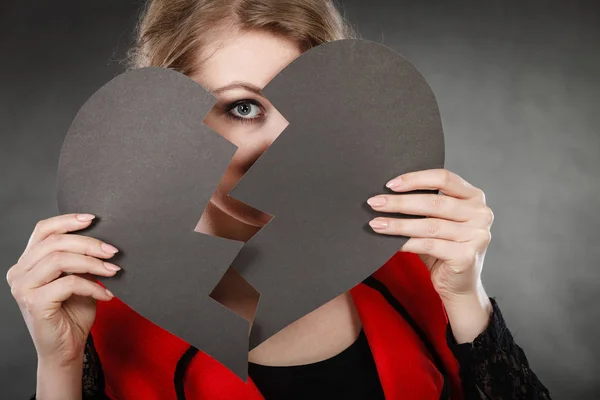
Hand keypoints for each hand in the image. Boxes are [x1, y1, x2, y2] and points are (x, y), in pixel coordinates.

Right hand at [6, 214, 119, 366]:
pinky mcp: (34, 303)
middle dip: (89, 243)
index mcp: (27, 262)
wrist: (67, 350)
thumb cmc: (73, 313)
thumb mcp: (79, 279)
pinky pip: (68, 283)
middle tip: (113, 251)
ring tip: (113, 270)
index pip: (43, 230)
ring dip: (92, 263)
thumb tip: (103, 240)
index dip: (68, 220)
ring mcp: (23, 288)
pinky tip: (107, 295)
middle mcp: (19, 272)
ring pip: (60, 259)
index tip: (94, 219)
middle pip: (55, 242)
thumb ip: (81, 259)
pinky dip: (92, 286)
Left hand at [366, 168, 493, 301]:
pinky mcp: (466, 256)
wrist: (460, 285)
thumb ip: (425, 205)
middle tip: (375, 203)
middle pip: (434, 202)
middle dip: (400, 202)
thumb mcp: (439, 220)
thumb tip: (387, 195)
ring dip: (398, 224)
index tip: (390, 184)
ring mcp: (477, 235)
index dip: (415, 179)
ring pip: (429, 225)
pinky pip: (429, 245)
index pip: (444, 178)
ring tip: (376, 223)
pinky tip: (391, 243)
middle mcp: (480, 213)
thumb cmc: (445, 248)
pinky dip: (406, 243)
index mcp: (474, 197)